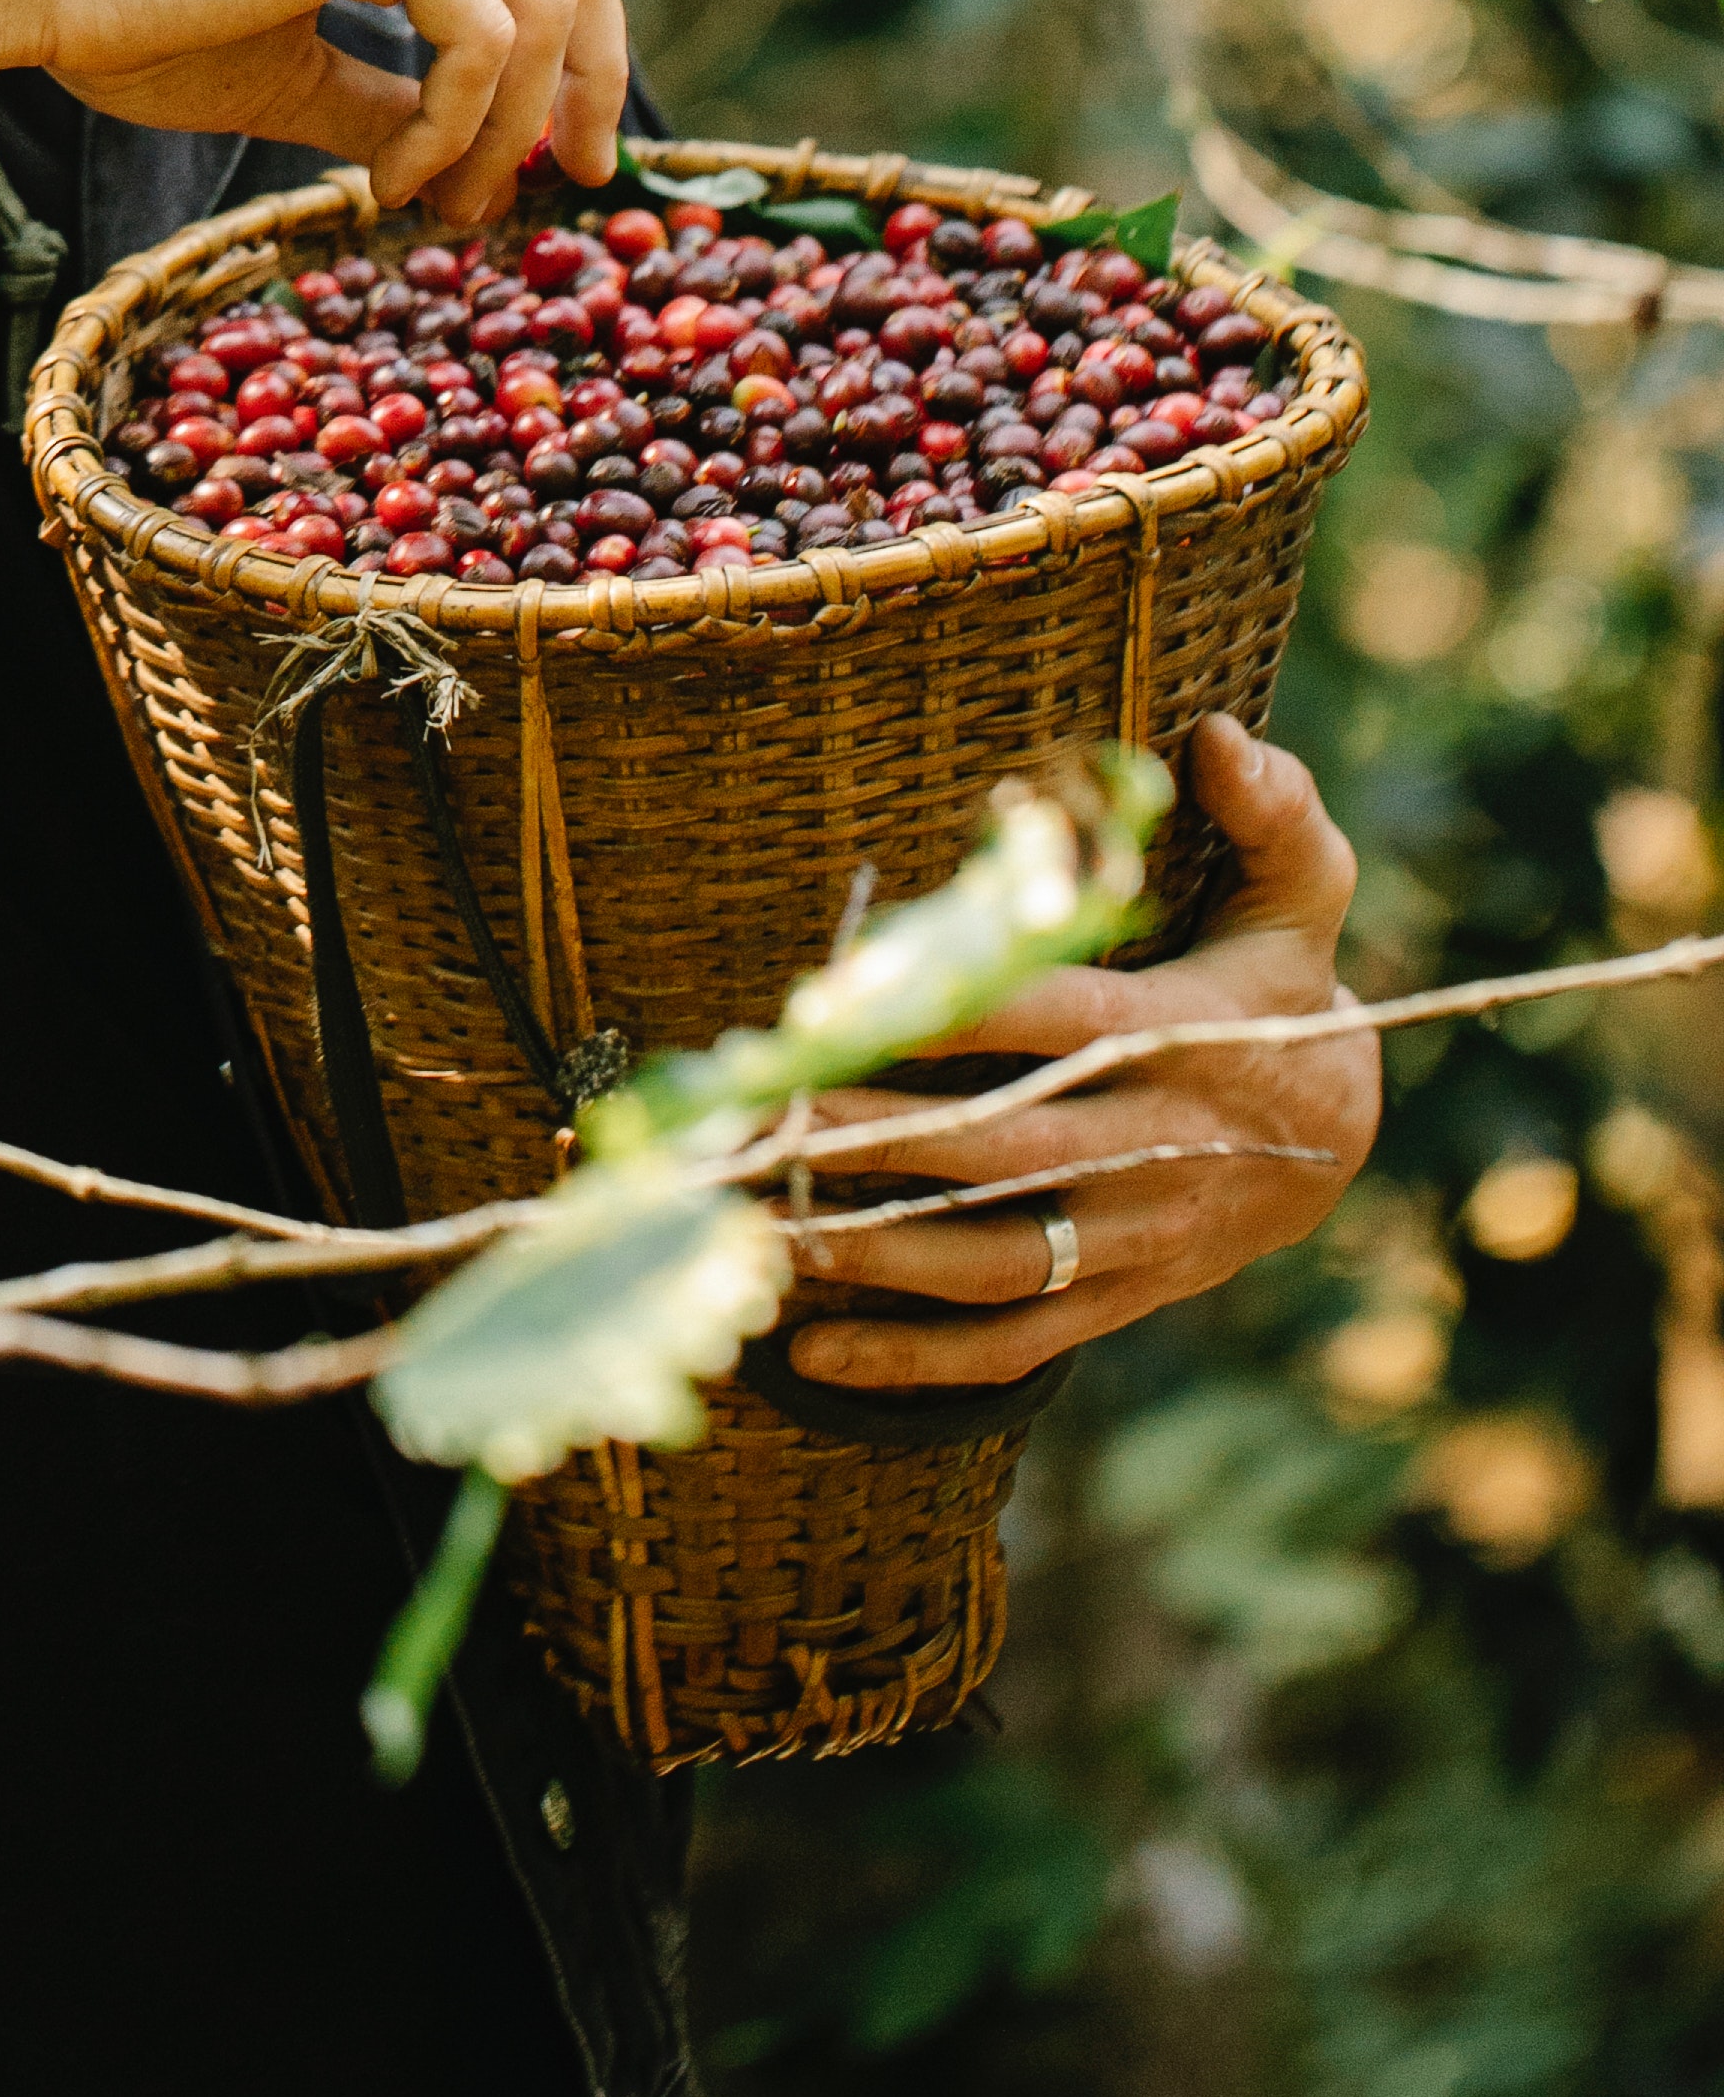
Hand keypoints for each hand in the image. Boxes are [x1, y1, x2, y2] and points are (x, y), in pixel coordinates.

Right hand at [0, 0, 626, 231]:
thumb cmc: (134, 19)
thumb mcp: (293, 66)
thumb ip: (386, 93)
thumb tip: (469, 158)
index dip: (583, 39)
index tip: (569, 146)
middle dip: (594, 76)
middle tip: (582, 178)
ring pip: (543, 8)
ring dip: (504, 131)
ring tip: (436, 202)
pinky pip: (484, 39)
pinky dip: (454, 128)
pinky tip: (388, 177)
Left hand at [774, 719, 1378, 1389]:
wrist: (1339, 1135)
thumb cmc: (1283, 983)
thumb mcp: (1302, 891)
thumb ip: (1273, 814)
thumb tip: (1223, 737)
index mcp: (1176, 1035)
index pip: (1049, 1022)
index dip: (947, 1012)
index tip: (835, 1002)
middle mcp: (1148, 1143)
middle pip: (997, 1150)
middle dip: (871, 1139)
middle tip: (757, 1121)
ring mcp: (1130, 1235)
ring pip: (994, 1260)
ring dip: (874, 1251)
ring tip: (763, 1232)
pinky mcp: (1114, 1296)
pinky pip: (1012, 1343)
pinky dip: (912, 1359)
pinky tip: (807, 1353)